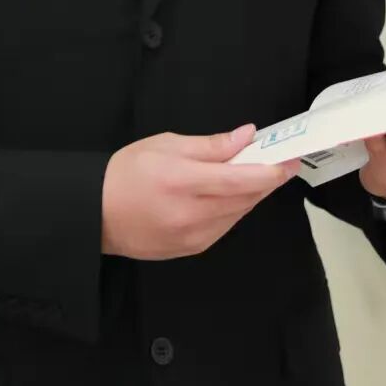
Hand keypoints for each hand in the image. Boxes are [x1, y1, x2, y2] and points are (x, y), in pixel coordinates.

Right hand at [101, 125, 300, 259]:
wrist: (97, 213)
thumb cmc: (127, 172)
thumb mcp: (165, 144)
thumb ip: (209, 144)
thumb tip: (246, 136)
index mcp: (183, 182)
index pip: (240, 179)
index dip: (269, 171)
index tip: (289, 159)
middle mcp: (191, 214)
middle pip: (245, 198)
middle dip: (267, 180)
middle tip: (281, 162)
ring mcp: (193, 237)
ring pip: (238, 214)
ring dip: (252, 195)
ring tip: (256, 175)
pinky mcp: (192, 249)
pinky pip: (225, 227)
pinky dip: (234, 209)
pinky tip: (231, 195)